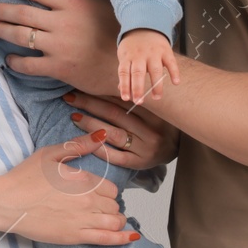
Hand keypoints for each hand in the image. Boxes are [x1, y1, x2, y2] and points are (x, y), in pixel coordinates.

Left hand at [0, 0, 122, 97]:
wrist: (129, 68)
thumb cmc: (118, 34)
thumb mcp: (101, 6)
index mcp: (73, 3)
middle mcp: (62, 22)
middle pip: (22, 13)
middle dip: (2, 10)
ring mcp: (58, 46)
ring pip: (20, 36)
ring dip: (2, 30)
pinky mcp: (58, 67)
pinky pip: (28, 65)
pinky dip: (15, 62)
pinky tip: (9, 59)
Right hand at [0, 131, 139, 245]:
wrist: (6, 203)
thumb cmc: (24, 178)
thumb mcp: (50, 154)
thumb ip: (78, 145)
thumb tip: (102, 135)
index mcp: (83, 179)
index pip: (111, 188)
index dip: (106, 191)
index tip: (96, 193)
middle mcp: (88, 200)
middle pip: (114, 204)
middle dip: (110, 205)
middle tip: (97, 206)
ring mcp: (83, 220)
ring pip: (115, 221)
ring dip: (116, 220)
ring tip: (108, 219)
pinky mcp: (76, 236)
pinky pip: (108, 239)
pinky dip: (123, 238)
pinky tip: (132, 237)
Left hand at [60, 91, 179, 173]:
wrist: (177, 148)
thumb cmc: (160, 123)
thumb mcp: (154, 108)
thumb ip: (135, 99)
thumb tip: (109, 85)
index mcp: (153, 112)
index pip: (122, 100)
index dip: (100, 92)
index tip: (82, 85)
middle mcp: (150, 130)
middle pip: (114, 114)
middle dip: (89, 104)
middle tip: (70, 97)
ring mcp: (145, 148)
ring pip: (113, 134)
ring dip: (90, 124)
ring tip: (74, 116)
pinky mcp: (140, 163)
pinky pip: (117, 157)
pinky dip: (100, 149)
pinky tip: (85, 142)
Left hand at [117, 29, 180, 103]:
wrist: (146, 26)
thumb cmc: (133, 46)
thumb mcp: (125, 56)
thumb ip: (125, 72)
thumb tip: (123, 91)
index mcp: (128, 57)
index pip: (124, 73)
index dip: (125, 86)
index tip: (126, 99)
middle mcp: (140, 55)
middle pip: (138, 72)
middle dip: (138, 88)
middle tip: (139, 102)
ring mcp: (153, 53)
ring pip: (155, 70)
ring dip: (156, 85)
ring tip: (157, 97)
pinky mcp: (166, 51)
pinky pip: (171, 62)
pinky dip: (174, 72)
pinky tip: (176, 82)